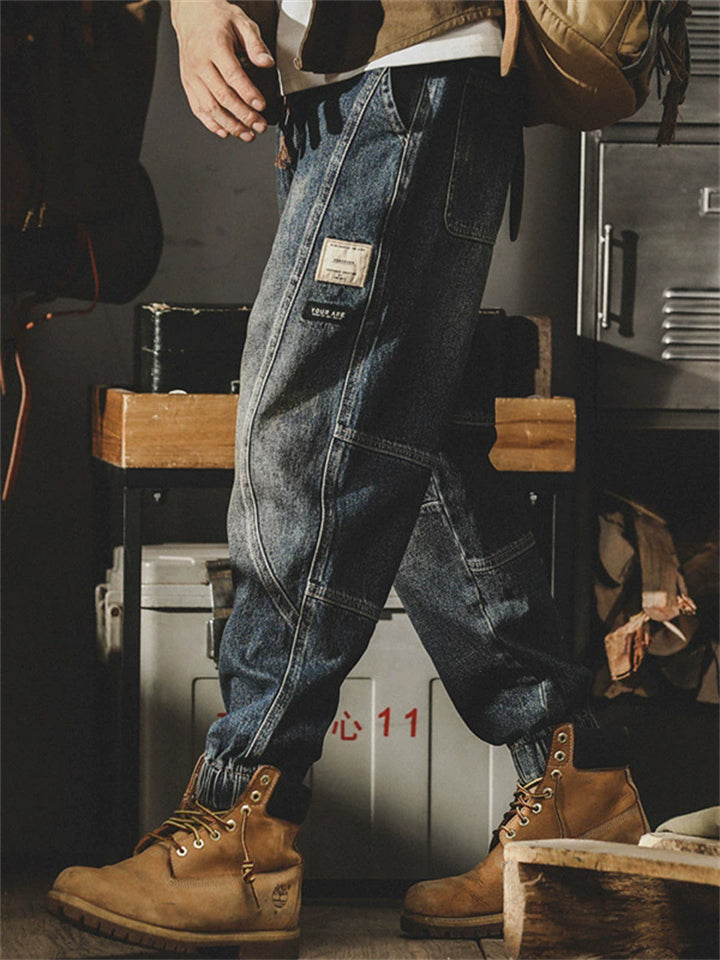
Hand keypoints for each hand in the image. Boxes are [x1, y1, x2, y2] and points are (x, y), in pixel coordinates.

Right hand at [170, 0, 273, 140]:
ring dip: (230, 125)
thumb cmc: (217, 19)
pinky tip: (226, 132)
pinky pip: (198, 109)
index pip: (233, 75)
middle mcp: (200, 63)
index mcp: (214, 46)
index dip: (248, 93)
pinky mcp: (188, 84)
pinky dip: (212, 124)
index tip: (261, 106)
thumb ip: (255, 43)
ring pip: (210, 107)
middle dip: (243, 115)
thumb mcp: (241, 22)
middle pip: (223, 96)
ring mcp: (192, 76)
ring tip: (247, 135)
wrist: (191, 14)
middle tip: (260, 126)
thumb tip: (267, 62)